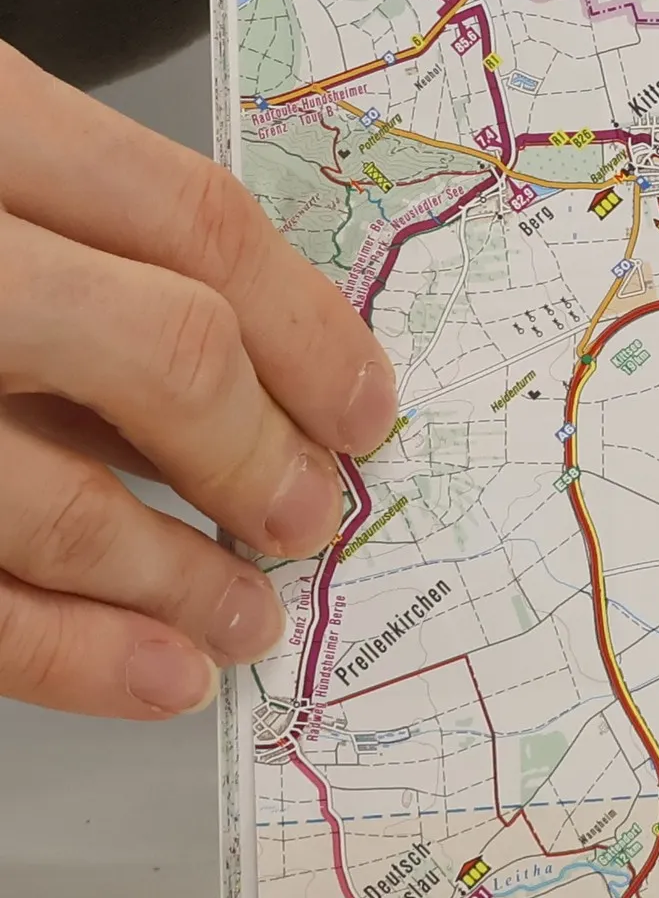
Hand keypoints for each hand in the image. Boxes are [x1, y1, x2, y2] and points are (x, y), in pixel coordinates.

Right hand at [0, 44, 396, 718]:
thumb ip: (86, 238)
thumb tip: (269, 376)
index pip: (191, 224)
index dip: (309, 330)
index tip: (365, 408)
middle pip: (157, 350)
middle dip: (259, 455)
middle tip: (314, 515)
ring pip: (55, 497)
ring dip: (180, 577)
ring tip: (248, 617)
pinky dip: (65, 651)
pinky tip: (151, 674)